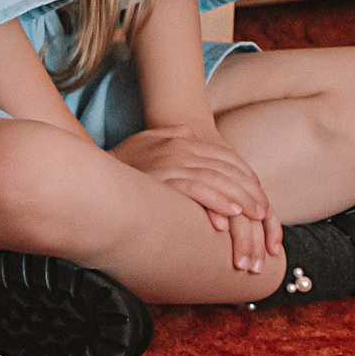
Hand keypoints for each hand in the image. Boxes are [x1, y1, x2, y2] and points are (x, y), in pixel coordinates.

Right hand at [112, 124, 282, 273]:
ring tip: (255, 217)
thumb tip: (194, 143)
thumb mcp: (152, 142)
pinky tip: (232, 214)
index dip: (247, 180)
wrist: (91, 170)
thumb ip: (174, 142)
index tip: (259, 200)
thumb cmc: (123, 162)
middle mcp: (181, 145)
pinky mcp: (162, 175)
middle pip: (228, 169)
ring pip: (218, 179)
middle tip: (263, 216)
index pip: (227, 158)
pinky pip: (197, 188)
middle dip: (250, 193)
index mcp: (184, 138)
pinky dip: (218, 200)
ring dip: (241, 200)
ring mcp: (172, 159)